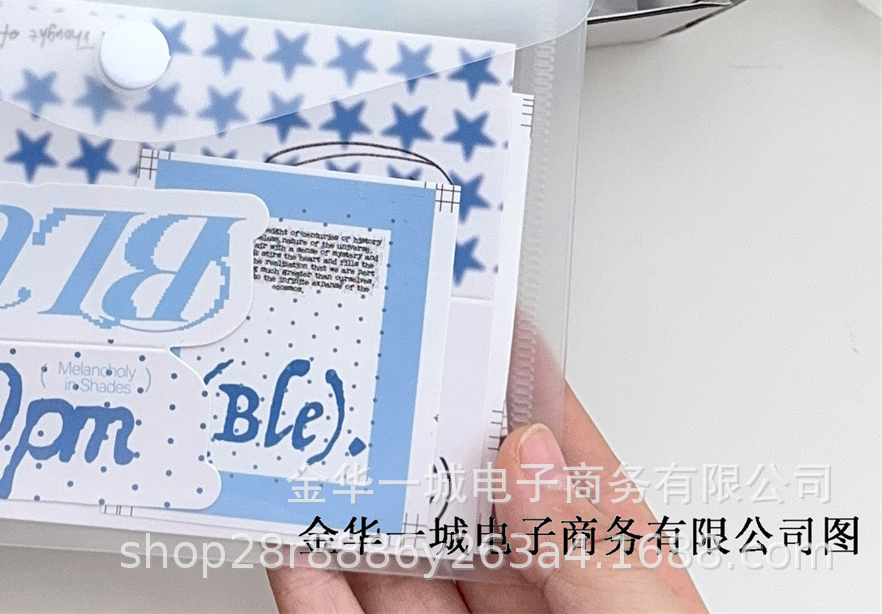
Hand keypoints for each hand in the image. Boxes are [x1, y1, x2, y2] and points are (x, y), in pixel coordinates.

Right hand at [269, 387, 706, 613]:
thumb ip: (591, 563)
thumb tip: (532, 458)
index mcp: (620, 593)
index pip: (569, 471)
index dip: (522, 393)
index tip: (467, 326)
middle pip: (466, 508)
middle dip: (412, 440)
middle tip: (363, 374)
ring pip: (402, 570)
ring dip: (352, 507)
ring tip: (309, 444)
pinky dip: (317, 592)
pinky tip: (294, 548)